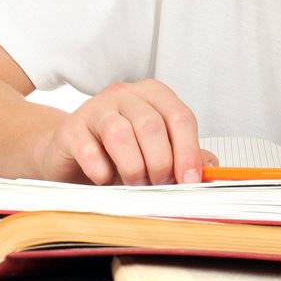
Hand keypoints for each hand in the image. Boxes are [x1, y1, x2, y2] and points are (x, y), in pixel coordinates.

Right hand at [32, 79, 218, 184]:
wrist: (71, 153)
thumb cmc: (120, 153)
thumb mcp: (157, 152)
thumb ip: (186, 157)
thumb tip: (210, 170)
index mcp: (154, 95)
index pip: (180, 117)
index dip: (188, 151)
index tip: (190, 181)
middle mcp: (125, 94)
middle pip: (151, 126)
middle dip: (160, 164)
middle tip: (159, 186)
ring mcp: (95, 108)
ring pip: (121, 134)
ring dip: (133, 168)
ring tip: (134, 184)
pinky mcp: (71, 128)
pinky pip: (89, 150)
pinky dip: (101, 171)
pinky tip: (105, 179)